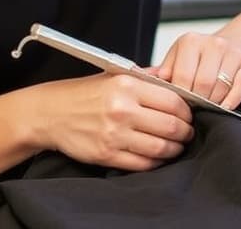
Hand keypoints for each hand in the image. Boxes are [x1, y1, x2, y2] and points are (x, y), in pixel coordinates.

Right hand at [24, 73, 193, 171]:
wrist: (50, 113)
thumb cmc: (83, 94)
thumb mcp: (115, 76)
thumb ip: (146, 78)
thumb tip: (175, 78)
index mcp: (127, 86)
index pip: (173, 100)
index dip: (188, 111)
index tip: (190, 115)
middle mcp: (122, 109)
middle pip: (171, 126)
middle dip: (186, 132)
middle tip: (188, 133)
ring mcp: (114, 134)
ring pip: (160, 147)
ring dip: (174, 149)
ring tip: (177, 146)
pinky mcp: (107, 154)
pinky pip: (142, 163)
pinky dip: (156, 162)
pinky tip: (158, 157)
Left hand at [152, 31, 240, 109]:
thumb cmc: (208, 55)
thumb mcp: (182, 57)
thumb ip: (163, 71)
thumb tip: (137, 80)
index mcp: (190, 41)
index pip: (180, 76)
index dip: (179, 96)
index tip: (178, 107)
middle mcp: (211, 44)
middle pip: (201, 84)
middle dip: (197, 102)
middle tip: (194, 112)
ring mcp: (232, 52)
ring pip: (219, 87)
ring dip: (213, 103)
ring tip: (208, 108)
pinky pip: (239, 87)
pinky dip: (231, 101)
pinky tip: (225, 108)